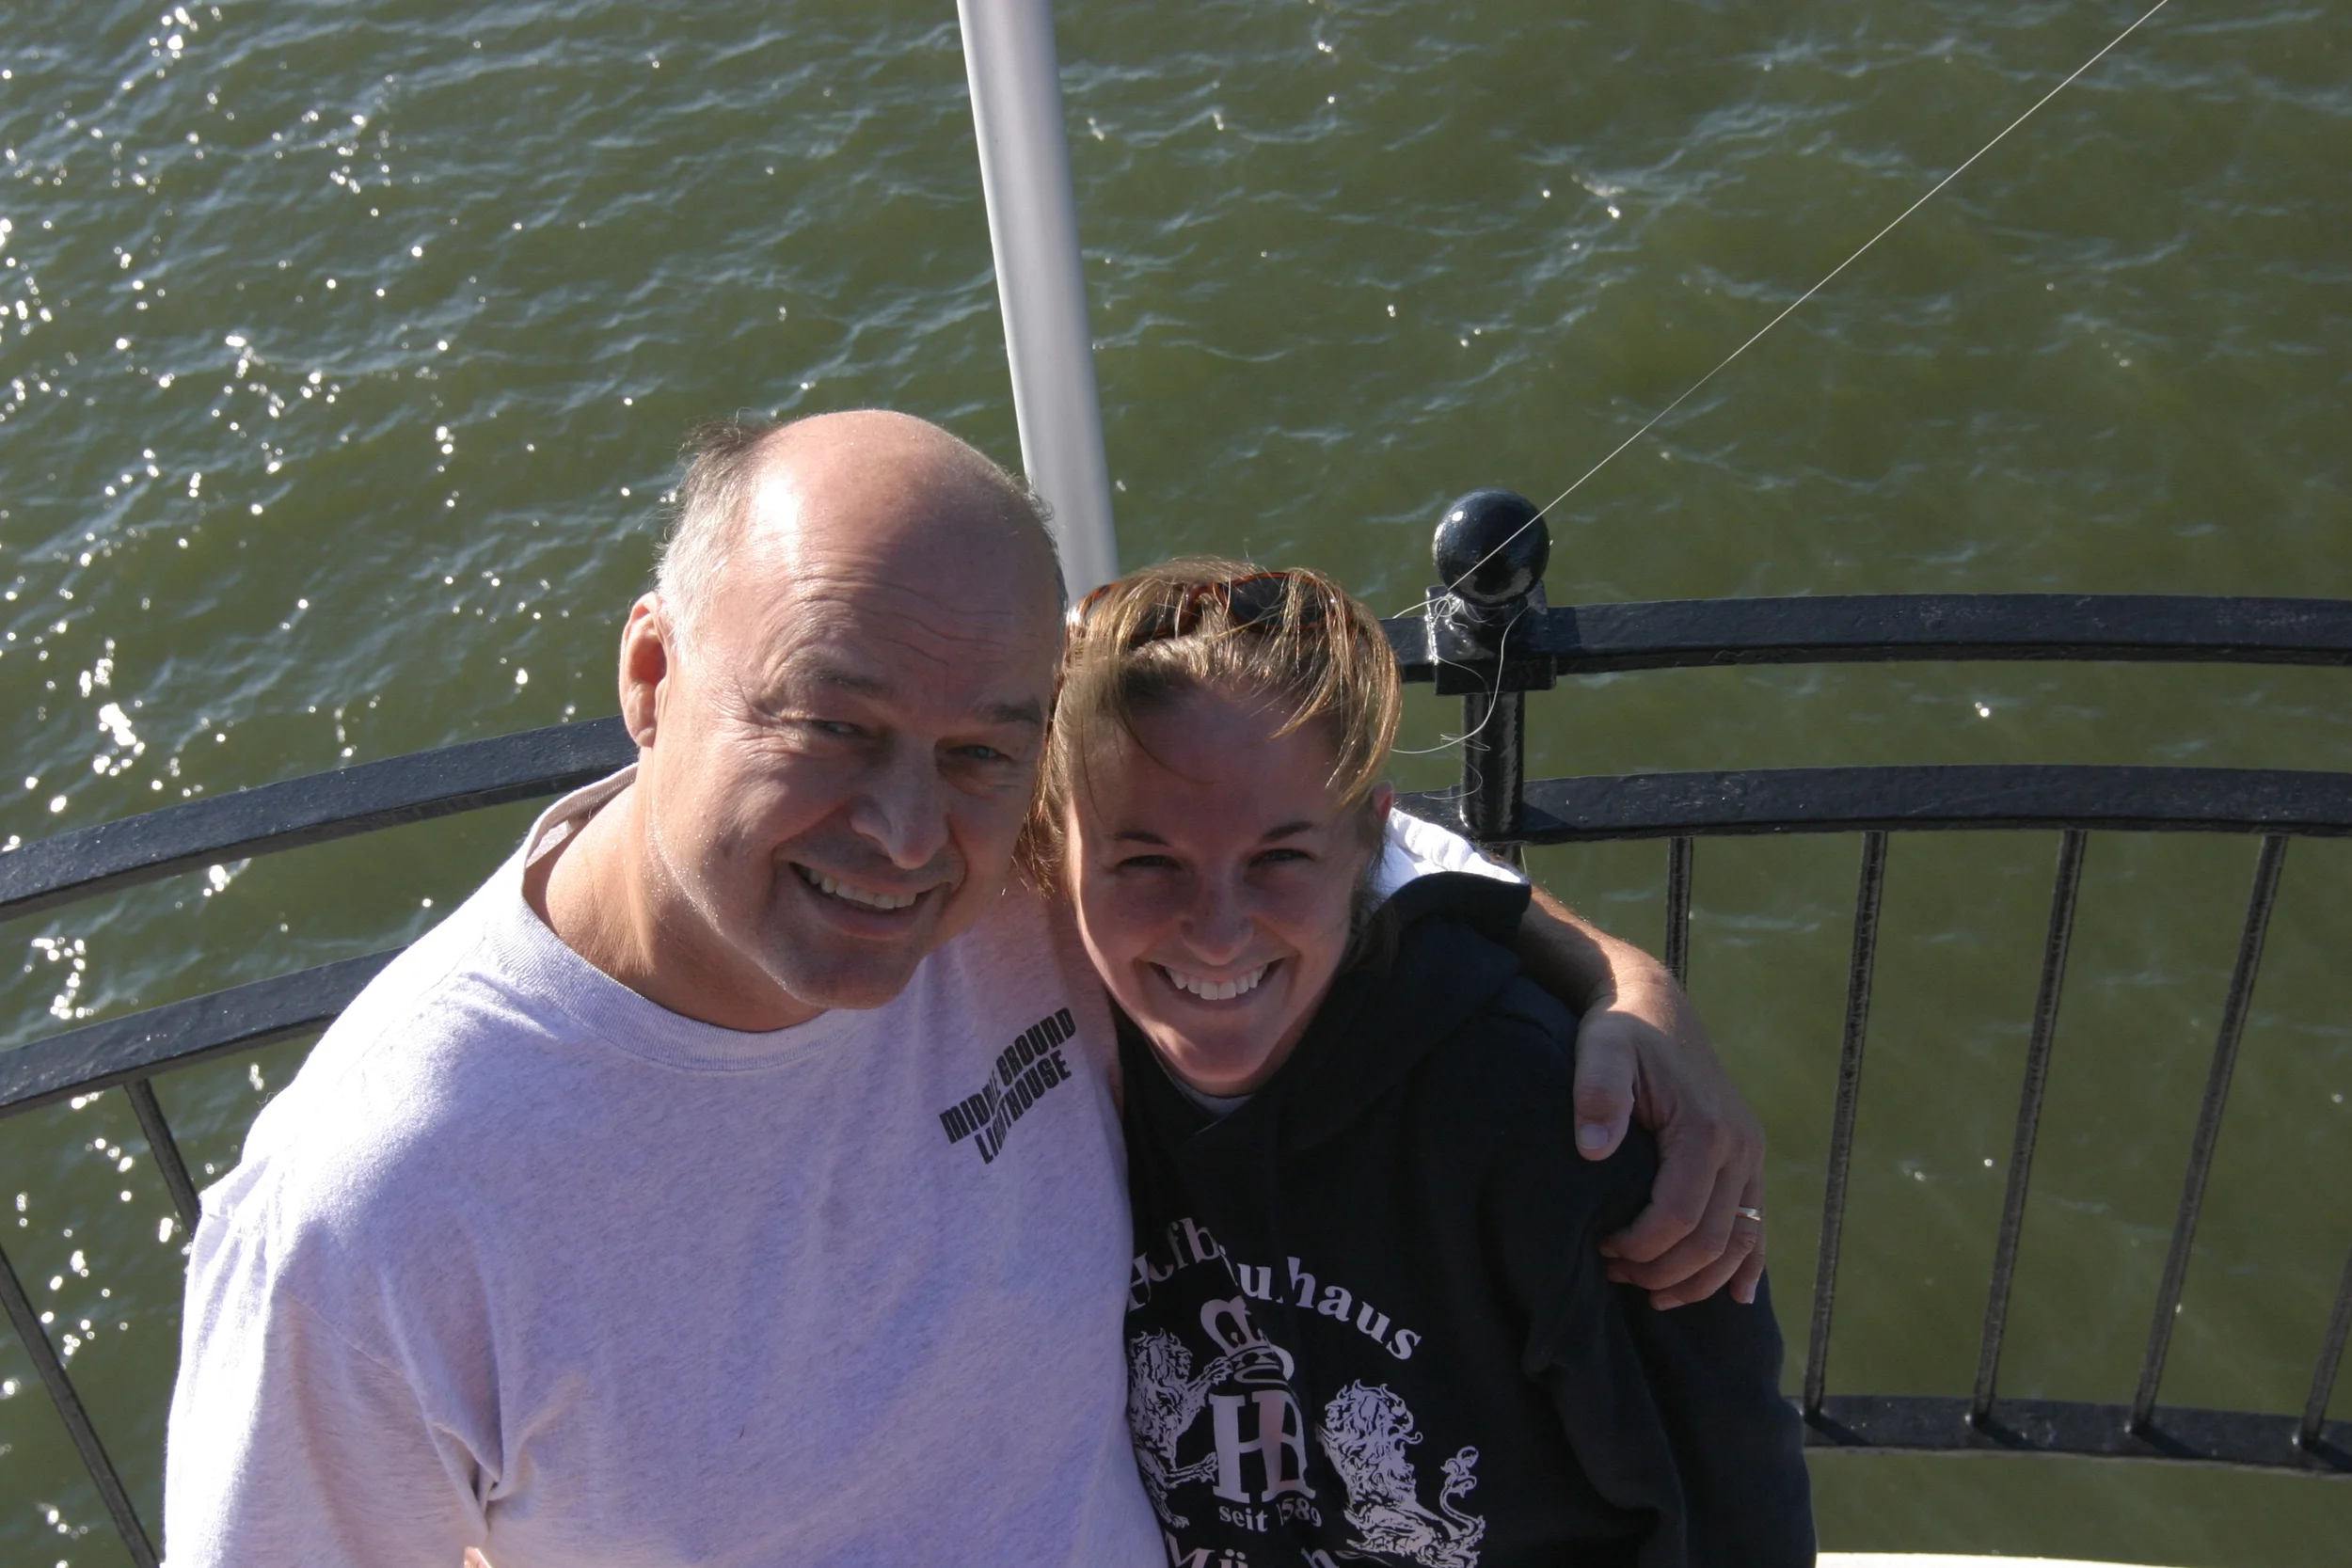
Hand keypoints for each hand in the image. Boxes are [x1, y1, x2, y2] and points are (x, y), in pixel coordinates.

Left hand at [1573, 971, 1766, 1308]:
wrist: (1653, 1003)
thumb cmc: (1619, 1030)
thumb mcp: (1600, 1049)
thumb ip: (1598, 1094)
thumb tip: (1594, 1150)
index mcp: (1705, 1128)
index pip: (1679, 1216)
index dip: (1641, 1247)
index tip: (1601, 1249)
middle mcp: (1739, 1145)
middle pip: (1712, 1239)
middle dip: (1663, 1271)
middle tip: (1613, 1273)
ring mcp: (1750, 1153)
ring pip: (1741, 1240)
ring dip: (1700, 1279)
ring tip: (1652, 1293)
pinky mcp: (1749, 1155)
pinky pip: (1758, 1222)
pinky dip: (1748, 1263)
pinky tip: (1736, 1296)